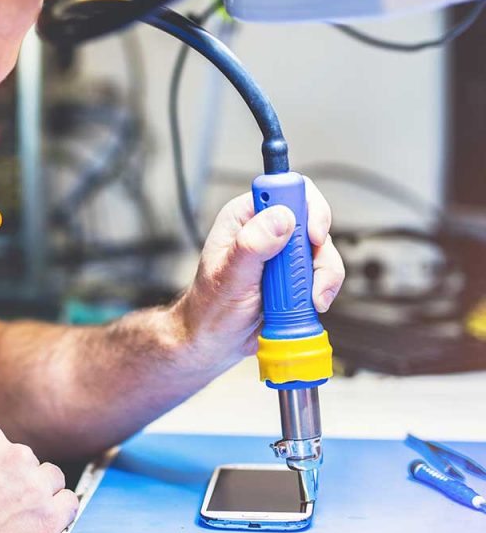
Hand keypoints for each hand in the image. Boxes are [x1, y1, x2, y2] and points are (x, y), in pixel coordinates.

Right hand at [0, 422, 78, 532]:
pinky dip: (61, 513)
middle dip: (17, 481)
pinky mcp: (50, 516)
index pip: (2, 444)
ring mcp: (34, 485)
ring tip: (22, 516)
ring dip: (41, 494)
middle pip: (28, 461)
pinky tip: (46, 523)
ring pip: (52, 479)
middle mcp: (14, 455)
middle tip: (1, 506)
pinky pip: (70, 503)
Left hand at [175, 176, 344, 374]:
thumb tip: (280, 218)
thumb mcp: (229, 277)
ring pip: (323, 250)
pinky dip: (323, 290)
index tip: (311, 236)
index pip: (284, 190)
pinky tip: (308, 304)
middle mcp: (265, 230)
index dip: (306, 207)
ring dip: (323, 277)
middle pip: (313, 221)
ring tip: (307, 300)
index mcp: (244, 217)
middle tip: (307, 278)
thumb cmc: (210, 309)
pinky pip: (323, 273)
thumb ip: (252, 245)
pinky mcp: (293, 275)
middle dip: (318, 252)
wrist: (213, 342)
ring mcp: (282, 253)